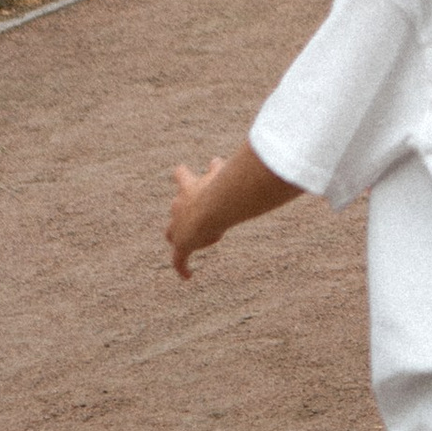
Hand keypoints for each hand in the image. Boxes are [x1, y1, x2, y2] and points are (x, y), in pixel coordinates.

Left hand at [167, 155, 232, 279]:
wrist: (210, 207)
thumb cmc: (224, 187)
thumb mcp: (231, 173)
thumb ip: (240, 167)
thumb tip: (259, 153)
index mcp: (189, 185)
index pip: (182, 176)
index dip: (184, 176)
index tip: (183, 172)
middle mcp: (180, 204)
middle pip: (175, 206)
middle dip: (182, 208)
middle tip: (192, 211)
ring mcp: (179, 226)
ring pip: (172, 233)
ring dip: (179, 236)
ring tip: (186, 243)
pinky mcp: (181, 246)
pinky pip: (179, 261)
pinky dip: (183, 268)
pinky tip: (188, 276)